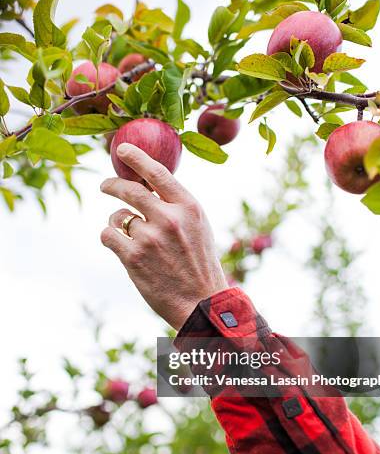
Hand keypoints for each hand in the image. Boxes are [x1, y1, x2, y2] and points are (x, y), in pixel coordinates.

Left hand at [100, 143, 227, 330]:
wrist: (200, 302)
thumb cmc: (199, 264)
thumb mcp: (198, 227)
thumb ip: (176, 205)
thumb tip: (146, 184)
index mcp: (189, 207)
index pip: (158, 173)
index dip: (137, 158)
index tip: (123, 150)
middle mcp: (169, 218)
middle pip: (128, 189)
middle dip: (112, 184)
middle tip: (105, 185)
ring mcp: (149, 238)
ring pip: (117, 216)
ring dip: (118, 223)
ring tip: (131, 238)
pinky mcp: (132, 257)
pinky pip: (108, 235)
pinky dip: (110, 238)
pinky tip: (121, 246)